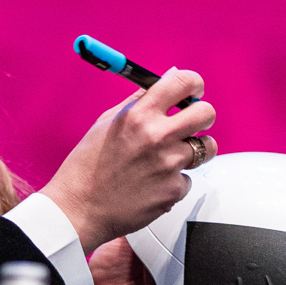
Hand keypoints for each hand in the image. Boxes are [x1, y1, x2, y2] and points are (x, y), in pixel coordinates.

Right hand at [39, 68, 216, 253]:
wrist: (79, 209)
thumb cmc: (88, 165)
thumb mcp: (108, 123)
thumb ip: (140, 99)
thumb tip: (169, 75)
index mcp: (138, 115)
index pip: (182, 82)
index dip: (194, 83)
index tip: (193, 90)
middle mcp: (156, 136)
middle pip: (206, 113)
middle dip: (203, 115)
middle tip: (191, 124)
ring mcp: (168, 165)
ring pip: (206, 148)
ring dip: (193, 151)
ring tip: (168, 159)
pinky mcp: (173, 191)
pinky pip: (188, 179)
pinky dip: (174, 181)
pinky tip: (152, 184)